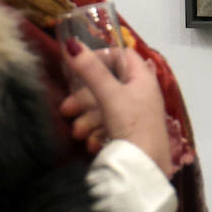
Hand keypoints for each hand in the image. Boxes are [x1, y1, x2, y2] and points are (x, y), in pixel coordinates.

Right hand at [61, 39, 172, 174]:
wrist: (145, 167)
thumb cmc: (132, 123)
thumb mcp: (109, 95)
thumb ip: (90, 71)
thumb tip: (71, 44)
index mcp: (142, 78)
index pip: (122, 55)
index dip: (101, 56)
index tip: (79, 64)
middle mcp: (141, 93)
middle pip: (108, 85)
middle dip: (85, 98)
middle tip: (66, 109)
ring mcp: (136, 114)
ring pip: (105, 108)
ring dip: (88, 119)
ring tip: (78, 133)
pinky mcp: (131, 134)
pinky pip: (110, 126)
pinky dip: (98, 133)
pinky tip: (92, 144)